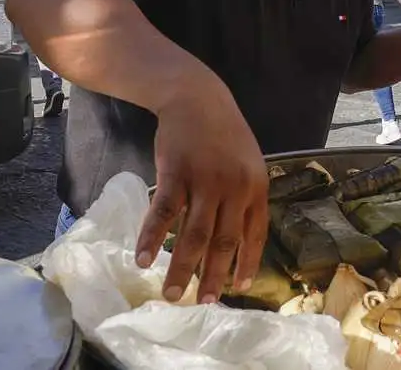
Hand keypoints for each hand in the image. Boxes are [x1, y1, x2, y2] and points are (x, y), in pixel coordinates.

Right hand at [135, 77, 269, 304]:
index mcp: (256, 188)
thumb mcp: (247, 163)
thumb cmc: (222, 134)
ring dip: (181, 268)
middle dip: (213, 277)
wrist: (197, 98)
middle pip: (224, 242)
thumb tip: (236, 239)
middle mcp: (234, 189)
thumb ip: (243, 197)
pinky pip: (164, 213)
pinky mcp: (177, 174)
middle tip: (202, 303)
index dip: (248, 263)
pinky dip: (153, 238)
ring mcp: (205, 181)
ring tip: (170, 295)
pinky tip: (144, 259)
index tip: (239, 288)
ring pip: (194, 235)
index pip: (255, 234)